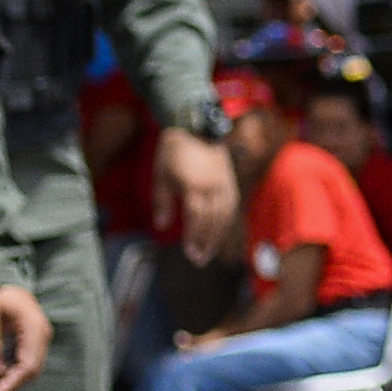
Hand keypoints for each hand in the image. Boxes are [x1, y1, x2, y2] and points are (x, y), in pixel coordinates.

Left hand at [0, 285, 49, 390]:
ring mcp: (39, 338)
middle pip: (32, 369)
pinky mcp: (32, 341)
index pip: (28, 364)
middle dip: (12, 384)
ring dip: (10, 375)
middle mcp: (41, 335)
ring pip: (29, 367)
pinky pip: (24, 361)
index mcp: (33, 327)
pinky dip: (10, 368)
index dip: (12, 383)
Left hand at [151, 125, 237, 265]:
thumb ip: (162, 203)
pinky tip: (218, 234)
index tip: (189, 253)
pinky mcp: (231, 184)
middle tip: (198, 260)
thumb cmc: (172, 155)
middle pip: (213, 221)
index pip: (196, 218)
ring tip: (209, 251)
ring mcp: (225, 185)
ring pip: (225, 217)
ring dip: (218, 236)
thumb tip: (161, 226)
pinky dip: (225, 224)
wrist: (195, 131)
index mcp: (194, 185)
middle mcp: (213, 187)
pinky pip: (231, 209)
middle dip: (206, 242)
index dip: (193, 237)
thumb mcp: (160, 178)